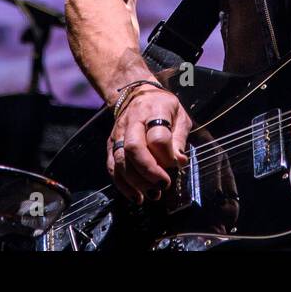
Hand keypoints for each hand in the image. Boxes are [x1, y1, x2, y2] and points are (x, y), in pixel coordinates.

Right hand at [106, 85, 192, 204]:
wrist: (136, 94)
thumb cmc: (163, 107)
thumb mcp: (180, 115)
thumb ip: (180, 138)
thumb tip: (180, 162)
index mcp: (154, 110)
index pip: (157, 136)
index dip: (167, 154)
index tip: (177, 164)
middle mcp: (132, 122)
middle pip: (134, 148)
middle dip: (149, 171)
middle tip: (164, 184)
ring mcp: (118, 135)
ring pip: (120, 161)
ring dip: (136, 182)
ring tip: (153, 194)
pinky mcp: (110, 145)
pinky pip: (112, 168)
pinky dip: (123, 185)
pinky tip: (136, 196)